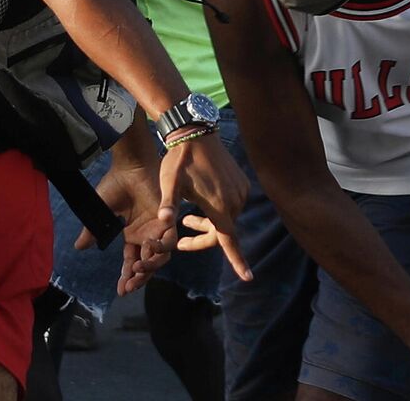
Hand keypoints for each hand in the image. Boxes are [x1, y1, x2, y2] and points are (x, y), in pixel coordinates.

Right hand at [74, 157, 172, 294]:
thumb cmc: (116, 184)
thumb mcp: (102, 211)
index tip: (120, 291)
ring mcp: (157, 228)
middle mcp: (146, 235)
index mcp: (132, 235)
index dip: (126, 276)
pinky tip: (148, 248)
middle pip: (146, 264)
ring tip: (137, 269)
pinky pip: (169, 240)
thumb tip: (79, 247)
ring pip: (159, 257)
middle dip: (139, 278)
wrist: (130, 166)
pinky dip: (161, 247)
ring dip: (150, 266)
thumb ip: (93, 230)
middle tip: (129, 286)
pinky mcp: (167, 219)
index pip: (130, 262)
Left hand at [157, 133, 253, 281]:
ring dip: (208, 223)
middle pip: (223, 232)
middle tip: (180, 243)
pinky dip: (218, 210)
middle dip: (202, 239)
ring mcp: (240, 192)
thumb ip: (168, 205)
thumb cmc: (180, 160)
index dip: (238, 261)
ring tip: (186, 219)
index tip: (248, 278)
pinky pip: (232, 205)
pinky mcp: (242, 183)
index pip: (229, 241)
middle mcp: (235, 202)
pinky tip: (202, 201)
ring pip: (226, 219)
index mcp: (219, 206)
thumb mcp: (170, 183)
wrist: (196, 132)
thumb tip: (161, 222)